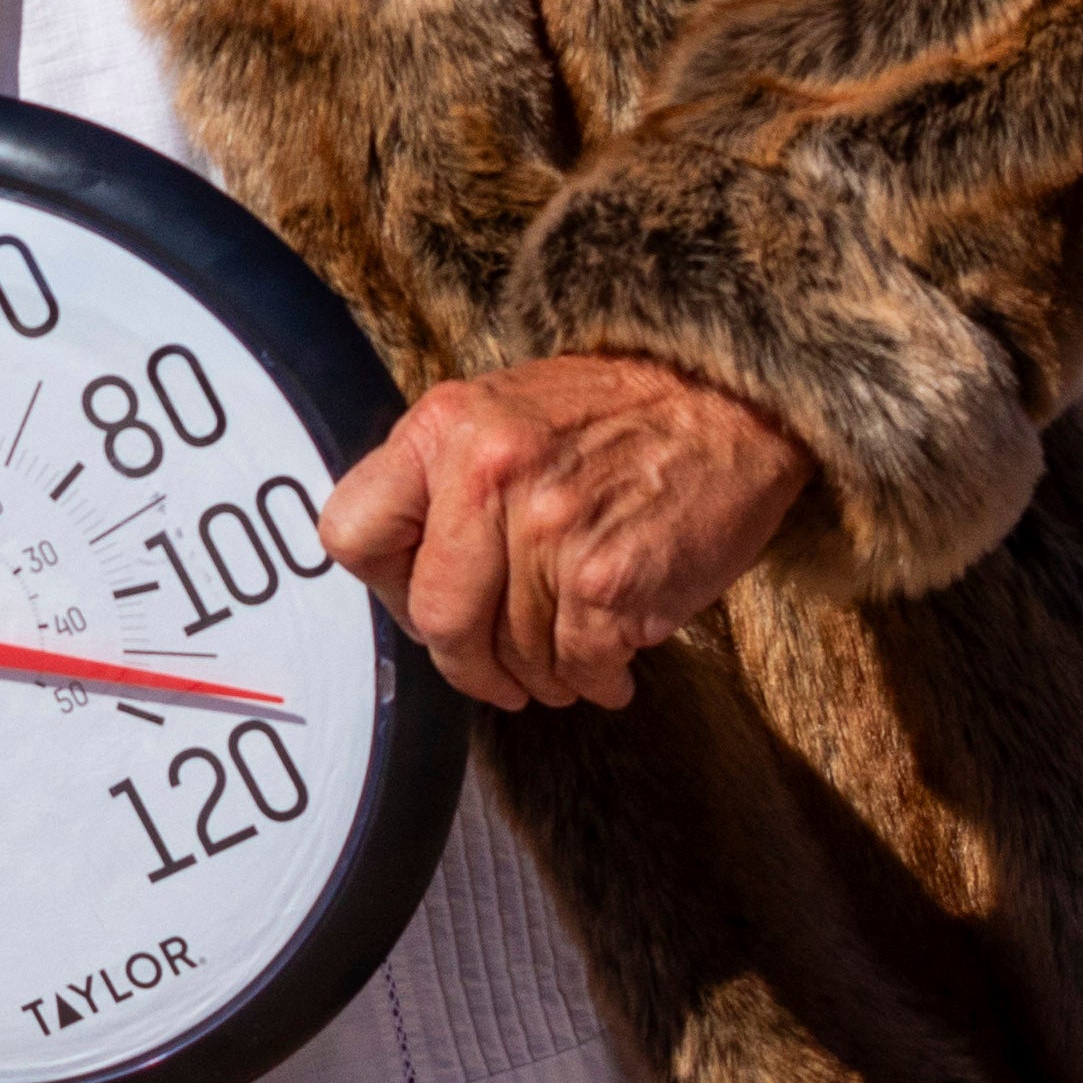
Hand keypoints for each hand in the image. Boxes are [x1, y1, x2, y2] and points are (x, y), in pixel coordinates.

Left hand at [313, 354, 808, 711]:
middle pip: (435, 616)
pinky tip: (612, 664)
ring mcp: (548, 528)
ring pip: (512, 653)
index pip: (352, 534)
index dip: (388, 586)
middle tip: (495, 673)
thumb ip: (444, 483)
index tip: (423, 601)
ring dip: (540, 676)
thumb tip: (407, 579)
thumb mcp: (500, 413)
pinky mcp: (609, 579)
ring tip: (569, 660)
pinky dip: (594, 681)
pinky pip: (577, 667)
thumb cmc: (616, 416)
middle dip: (466, 663)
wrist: (730, 401)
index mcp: (444, 428)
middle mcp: (486, 472)